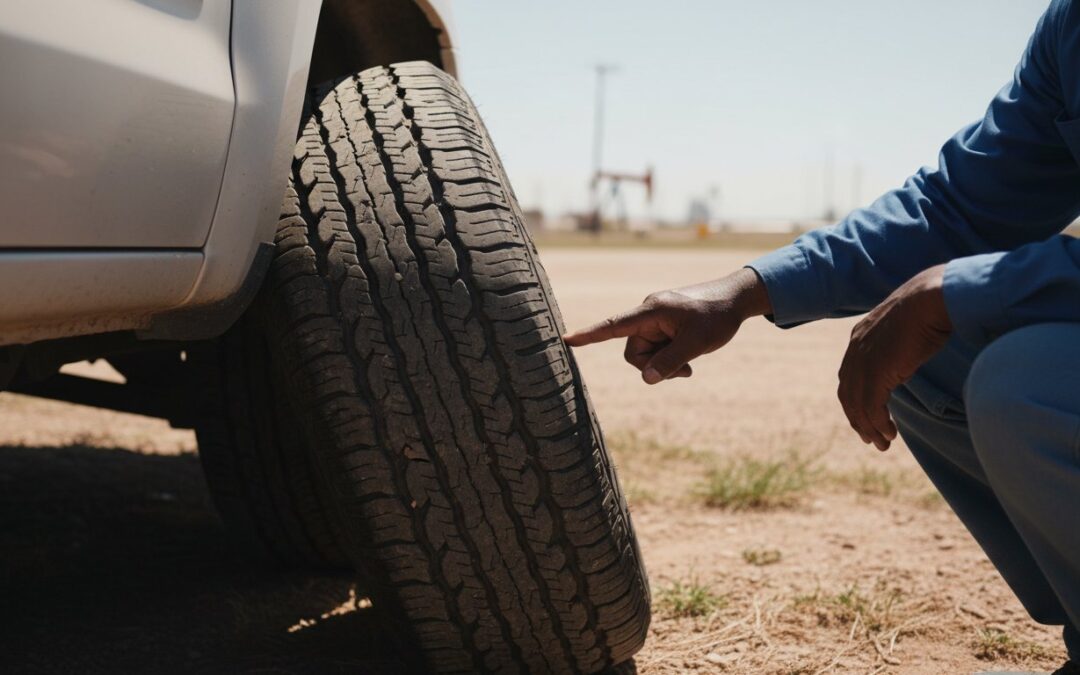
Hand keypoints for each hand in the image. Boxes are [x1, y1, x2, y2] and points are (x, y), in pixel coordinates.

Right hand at [562, 267, 771, 383]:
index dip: (589, 335)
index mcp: (651, 310)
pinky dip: (670, 358)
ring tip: (690, 363)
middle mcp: (648, 314)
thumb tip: (646, 379)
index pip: (613, 325)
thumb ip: (669, 363)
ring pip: (646, 354)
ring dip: (665, 364)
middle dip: (655, 365)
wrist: (737, 299)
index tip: (566, 340)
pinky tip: (689, 358)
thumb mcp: (696, 343)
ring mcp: (656, 320)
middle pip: (634, 352)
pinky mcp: (663, 325)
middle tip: (685, 369)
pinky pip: (657, 349)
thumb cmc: (717, 316)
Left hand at [838, 264, 951, 450]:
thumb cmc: (927, 309)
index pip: (848, 377)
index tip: (866, 417)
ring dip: (869, 428)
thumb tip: (900, 366)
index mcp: (858, 338)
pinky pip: (871, 406)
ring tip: (882, 443)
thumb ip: (894, 349)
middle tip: (871, 439)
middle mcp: (855, 351)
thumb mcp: (903, 330)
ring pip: (858, 405)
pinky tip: (890, 434)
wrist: (931, 299)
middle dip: (858, 419)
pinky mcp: (876, 372)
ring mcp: (863, 362)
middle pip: (848, 394)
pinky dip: (879, 423)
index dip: (855, 400)